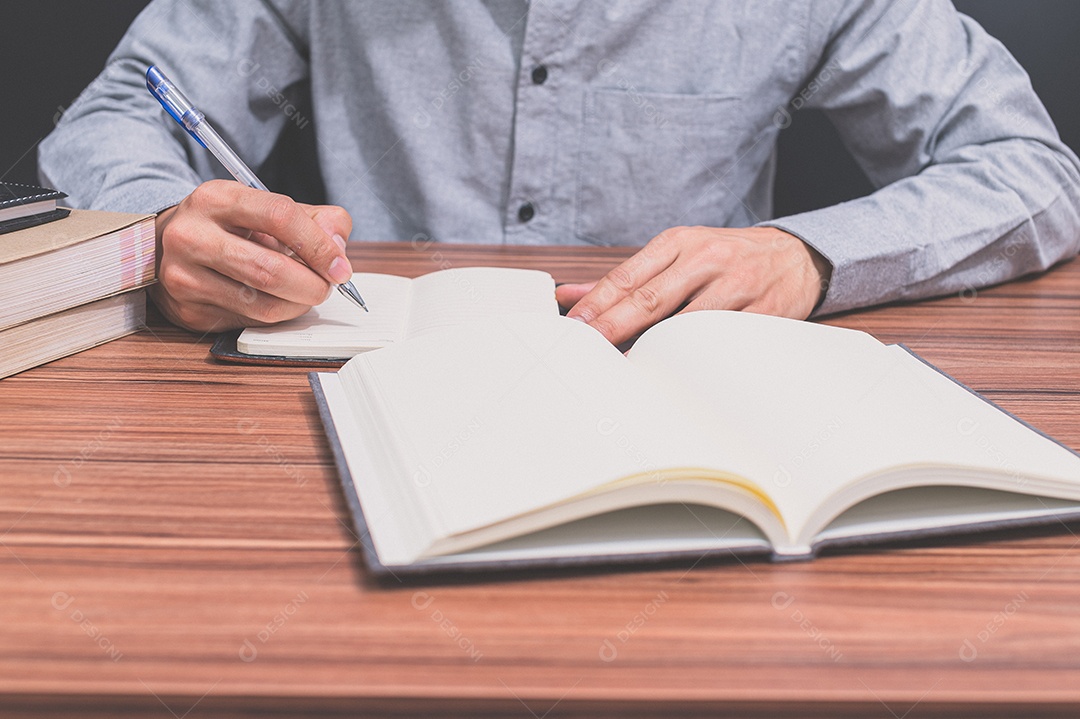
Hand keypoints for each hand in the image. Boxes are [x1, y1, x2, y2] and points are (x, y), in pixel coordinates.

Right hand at [149, 180, 353, 331]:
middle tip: (326, 287)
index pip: (280, 217)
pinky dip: (275, 317)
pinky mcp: (188, 310)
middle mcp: (192, 235)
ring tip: (304, 294)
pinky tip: (276, 302)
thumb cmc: (230, 227)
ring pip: (262, 304)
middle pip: (270, 270)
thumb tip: (338, 249)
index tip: (340, 268)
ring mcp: (184, 276)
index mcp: (217, 198)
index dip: (319, 246)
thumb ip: (315, 219)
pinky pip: (248, 322)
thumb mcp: (267, 208)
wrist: (168, 246)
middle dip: (312, 285)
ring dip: (297, 305)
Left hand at [555, 226, 830, 345]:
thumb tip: (571, 296)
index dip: (597, 304)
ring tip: (623, 365)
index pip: (628, 277)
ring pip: (684, 324)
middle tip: (586, 348)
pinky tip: (673, 373)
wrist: (796, 256)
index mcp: (680, 243)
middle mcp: (706, 260)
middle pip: (649, 300)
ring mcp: (736, 287)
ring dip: (651, 348)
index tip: (573, 326)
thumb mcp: (677, 254)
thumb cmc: (727, 258)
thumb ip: (626, 278)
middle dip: (612, 327)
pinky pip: (720, 341)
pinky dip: (694, 359)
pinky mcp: (761, 313)